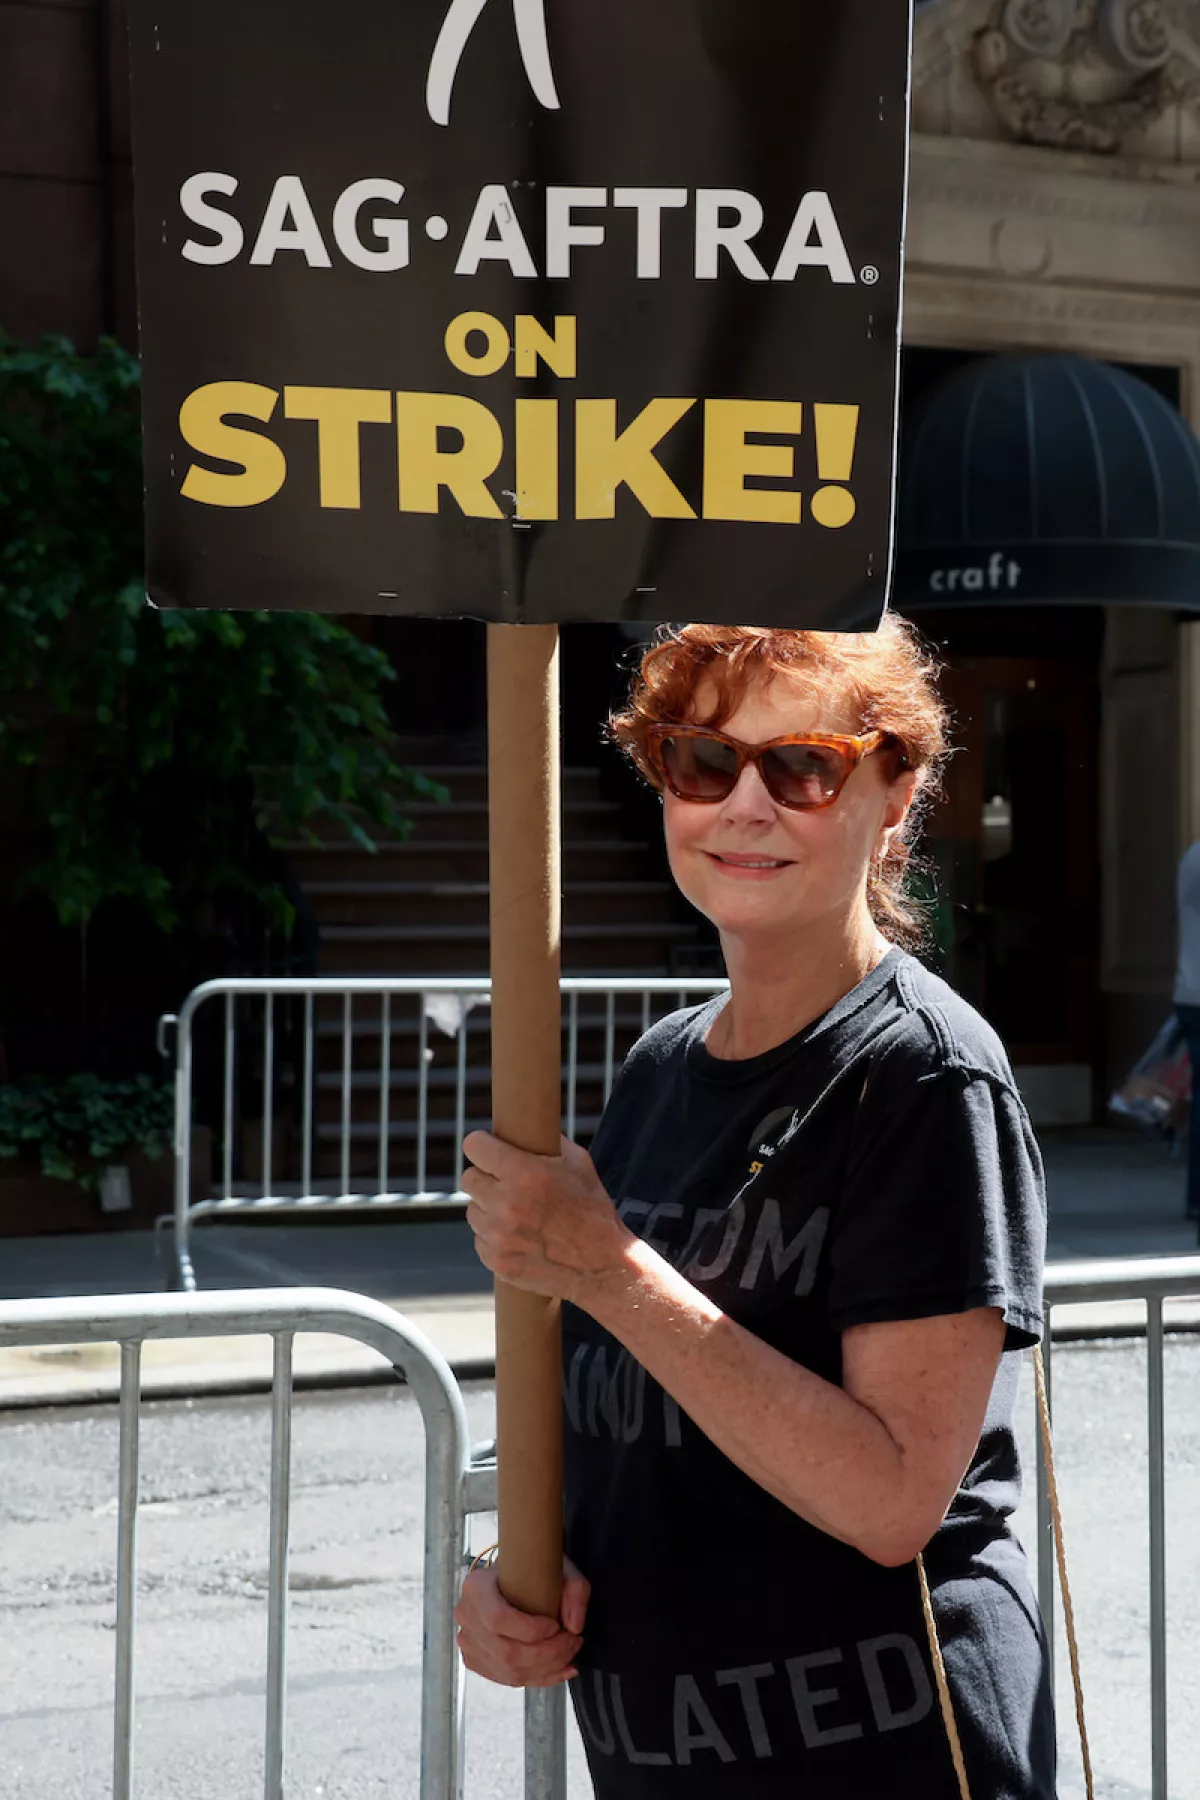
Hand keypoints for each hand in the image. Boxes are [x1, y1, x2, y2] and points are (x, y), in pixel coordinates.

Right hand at [454, 1556, 590, 1688]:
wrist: (513, 1576)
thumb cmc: (534, 1570)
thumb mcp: (559, 1568)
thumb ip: (574, 1591)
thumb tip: (574, 1627)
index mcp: (476, 1587)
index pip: (498, 1619)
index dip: (530, 1630)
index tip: (556, 1625)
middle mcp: (466, 1616)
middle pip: (506, 1652)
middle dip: (547, 1654)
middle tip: (574, 1643)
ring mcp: (468, 1642)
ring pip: (508, 1670)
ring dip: (547, 1669)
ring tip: (570, 1656)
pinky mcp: (476, 1660)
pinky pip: (507, 1679)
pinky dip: (539, 1679)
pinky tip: (561, 1670)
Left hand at [461, 1132, 632, 1302]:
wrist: (603, 1264)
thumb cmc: (593, 1209)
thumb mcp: (578, 1163)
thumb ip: (547, 1143)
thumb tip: (525, 1128)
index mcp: (523, 1172)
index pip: (474, 1146)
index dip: (482, 1145)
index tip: (487, 1148)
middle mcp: (505, 1203)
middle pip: (468, 1178)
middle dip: (485, 1178)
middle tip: (504, 1183)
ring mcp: (498, 1235)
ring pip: (473, 1211)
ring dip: (489, 1210)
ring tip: (517, 1214)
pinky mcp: (497, 1261)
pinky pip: (480, 1240)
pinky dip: (494, 1238)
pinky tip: (519, 1238)